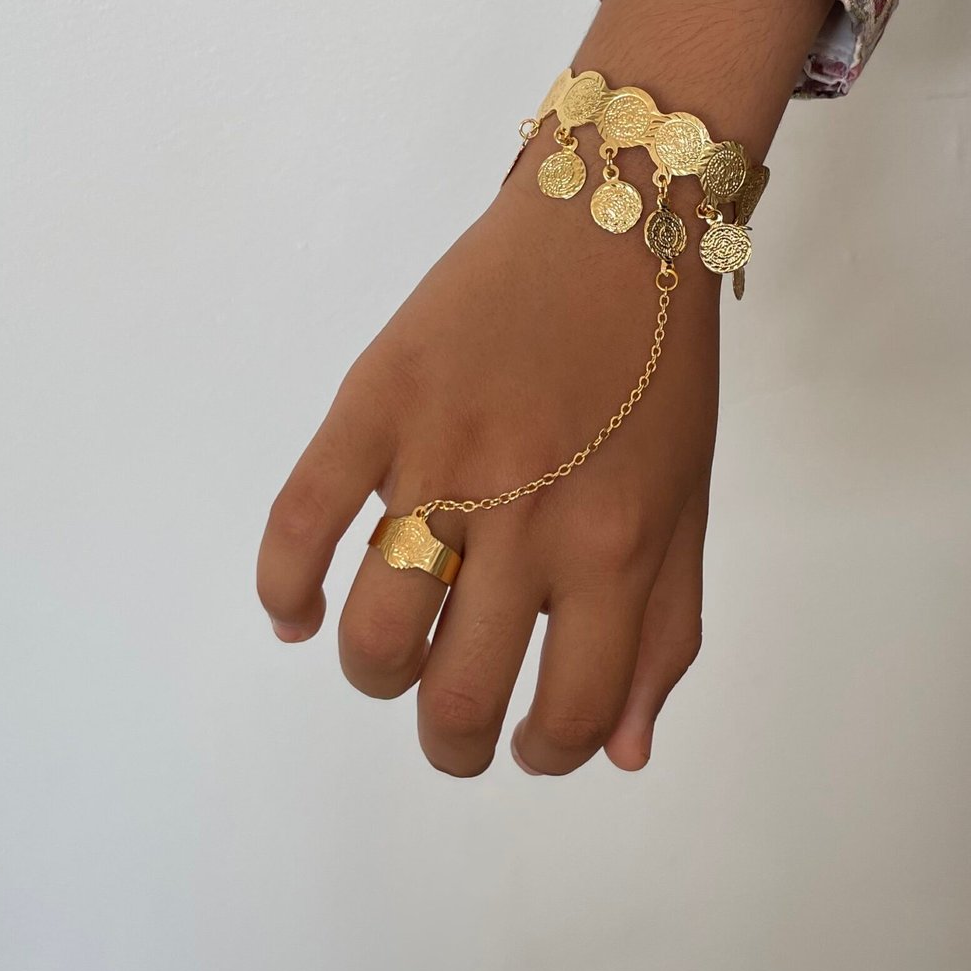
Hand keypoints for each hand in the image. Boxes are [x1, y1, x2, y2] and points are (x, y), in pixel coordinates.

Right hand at [256, 0, 835, 774]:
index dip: (543, 753)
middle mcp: (527, 518)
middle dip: (451, 741)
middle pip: (455, 694)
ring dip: (375, 677)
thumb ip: (664, 629)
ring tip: (391, 665)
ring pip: (374, 630)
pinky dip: (283, 587)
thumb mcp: (687, 500)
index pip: (565, 715)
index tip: (530, 740)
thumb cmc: (658, 366)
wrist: (612, 217)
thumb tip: (617, 753)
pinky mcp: (375, 402)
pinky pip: (301, 518)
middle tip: (452, 727)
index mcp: (616, 546)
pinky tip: (296, 614)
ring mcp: (440, 457)